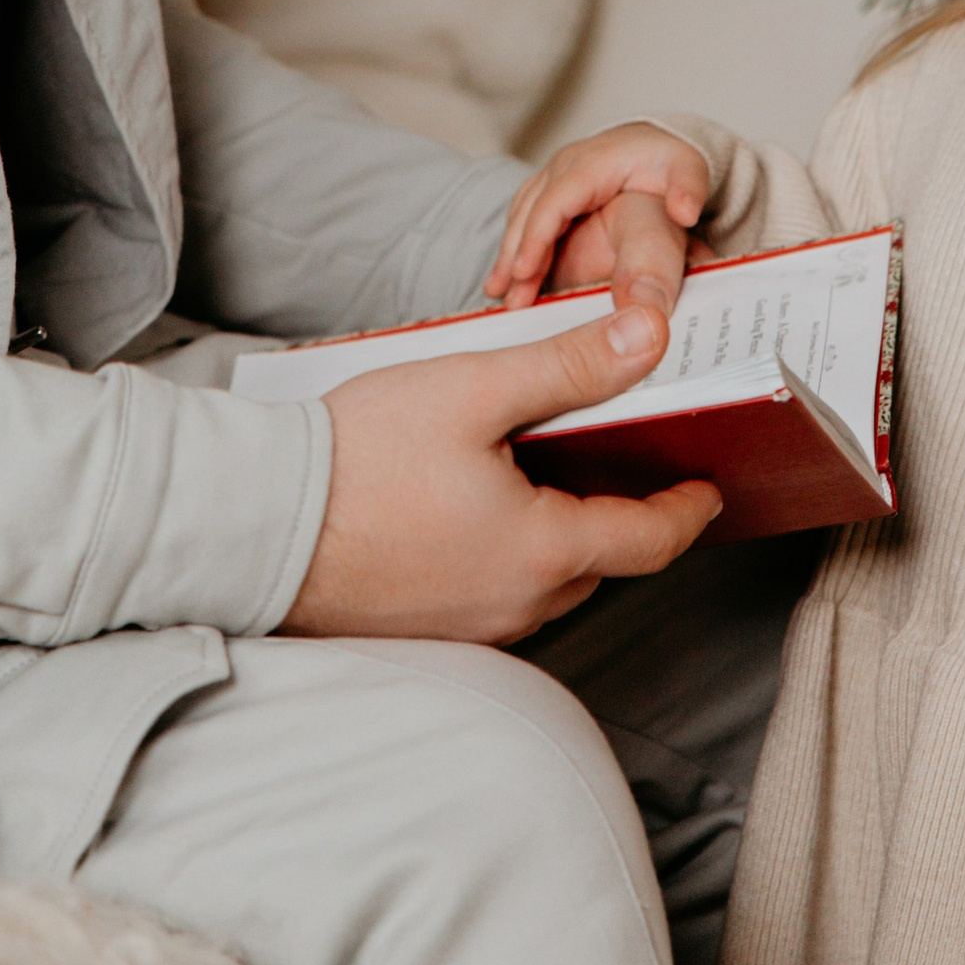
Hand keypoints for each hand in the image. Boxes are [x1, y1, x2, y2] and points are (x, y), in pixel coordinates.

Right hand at [279, 298, 720, 643]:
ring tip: (547, 465)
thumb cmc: (359, 457)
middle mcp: (519, 604)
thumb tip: (648, 337)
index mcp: (543, 549)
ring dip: (562, 531)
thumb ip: (568, 365)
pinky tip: (480, 503)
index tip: (709, 485)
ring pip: (548, 577)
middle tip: (626, 453)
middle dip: (621, 512)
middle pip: (600, 559)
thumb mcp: (471, 389)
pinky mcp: (431, 627)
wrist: (255, 526)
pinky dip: (513, 550)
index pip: (650, 540)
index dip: (687, 509)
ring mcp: (473, 625)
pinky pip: (499, 591)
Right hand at [487, 122, 712, 334]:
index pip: (555, 201)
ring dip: (508, 255)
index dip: (536, 236)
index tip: (523, 272)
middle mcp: (564, 169)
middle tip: (506, 297)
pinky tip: (508, 280)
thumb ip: (688, 187)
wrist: (656, 145)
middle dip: (514, 254)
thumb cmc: (666, 160)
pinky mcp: (550, 194)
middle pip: (529, 212)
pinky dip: (514, 249)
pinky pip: (525, 220)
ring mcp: (553, 179)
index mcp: (590, 164)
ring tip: (498, 294)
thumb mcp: (687, 168)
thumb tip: (685, 212)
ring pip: (521, 216)